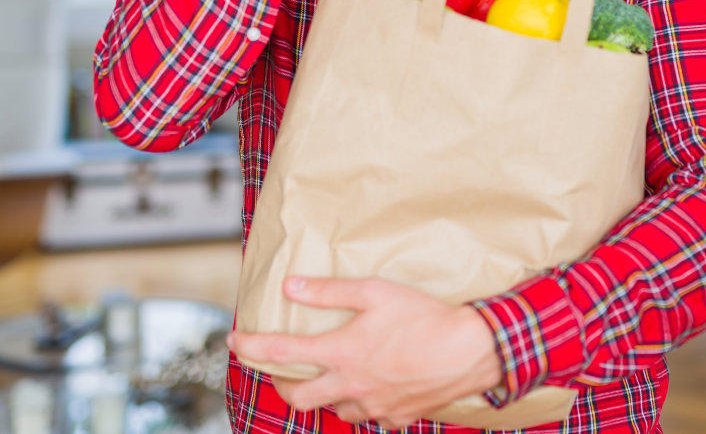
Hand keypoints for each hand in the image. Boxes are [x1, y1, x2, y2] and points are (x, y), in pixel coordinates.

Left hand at [228, 275, 503, 428]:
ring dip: (324, 394)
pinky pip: (368, 416)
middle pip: (297, 397)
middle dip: (281, 384)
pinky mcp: (394, 418)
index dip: (252, 346)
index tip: (235, 341)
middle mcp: (349, 386)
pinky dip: (361, 403)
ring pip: (332, 409)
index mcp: (340, 353)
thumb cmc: (424, 316)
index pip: (280, 352)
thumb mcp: (375, 292)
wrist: (470, 351)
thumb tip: (291, 287)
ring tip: (332, 374)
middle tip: (282, 371)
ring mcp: (372, 407)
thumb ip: (329, 292)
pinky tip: (372, 387)